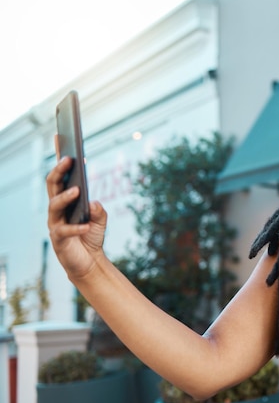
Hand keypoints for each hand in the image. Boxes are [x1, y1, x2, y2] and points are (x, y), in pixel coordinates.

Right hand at [46, 156, 107, 279]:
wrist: (89, 262)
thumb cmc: (91, 236)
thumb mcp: (100, 220)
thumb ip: (99, 210)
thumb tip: (92, 202)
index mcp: (65, 201)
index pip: (61, 178)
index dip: (60, 161)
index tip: (62, 141)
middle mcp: (57, 210)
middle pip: (53, 186)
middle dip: (59, 171)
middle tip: (68, 159)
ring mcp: (55, 224)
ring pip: (54, 206)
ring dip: (65, 197)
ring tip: (77, 190)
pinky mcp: (59, 240)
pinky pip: (64, 231)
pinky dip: (76, 228)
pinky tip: (86, 225)